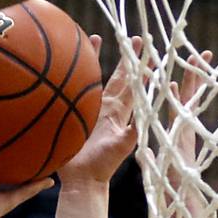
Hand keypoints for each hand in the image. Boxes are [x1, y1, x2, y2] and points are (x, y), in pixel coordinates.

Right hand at [58, 35, 138, 185]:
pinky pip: (76, 90)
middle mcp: (108, 108)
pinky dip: (74, 75)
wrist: (82, 180)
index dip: (142, 68)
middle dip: (127, 57)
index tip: (150, 50)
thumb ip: (132, 131)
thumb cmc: (103, 166)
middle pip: (119, 76)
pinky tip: (68, 63)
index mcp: (121, 113)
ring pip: (96, 79)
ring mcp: (91, 110)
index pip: (135, 85)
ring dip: (96, 59)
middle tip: (134, 38)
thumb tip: (145, 115)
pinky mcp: (75, 114)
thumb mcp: (122, 147)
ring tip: (94, 38)